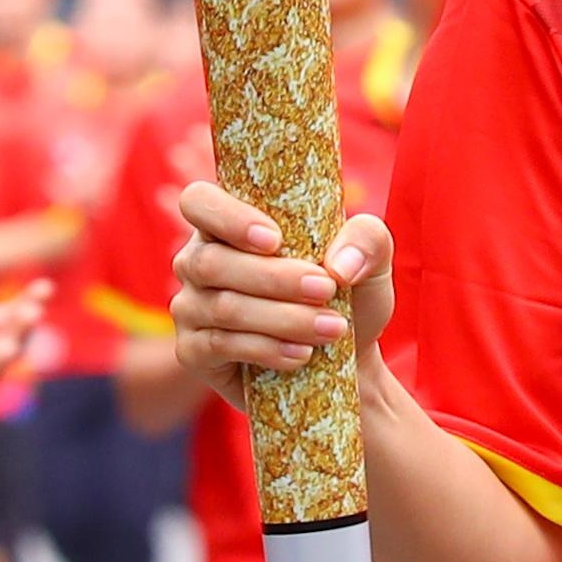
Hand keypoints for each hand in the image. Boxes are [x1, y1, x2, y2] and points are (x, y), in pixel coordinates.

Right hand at [169, 180, 387, 410]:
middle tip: (326, 289)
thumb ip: (366, 240)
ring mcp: (190, 307)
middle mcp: (199, 261)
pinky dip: (266, 348)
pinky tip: (301, 354)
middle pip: (212, 261)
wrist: (347, 360)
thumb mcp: (371, 261)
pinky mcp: (193, 352)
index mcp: (229, 224)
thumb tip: (340, 263)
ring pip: (223, 307)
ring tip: (331, 328)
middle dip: (274, 277)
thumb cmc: (349, 296)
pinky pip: (219, 346)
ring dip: (282, 318)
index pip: (199, 200)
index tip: (275, 239)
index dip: (227, 216)